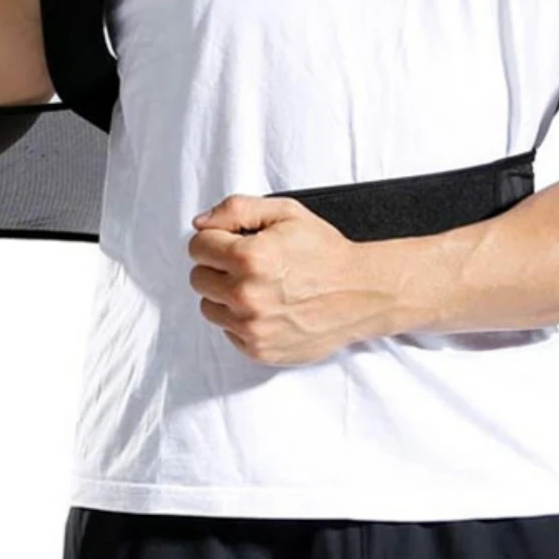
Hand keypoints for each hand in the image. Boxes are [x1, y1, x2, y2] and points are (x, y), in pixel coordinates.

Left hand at [187, 193, 409, 365]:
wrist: (361, 293)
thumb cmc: (325, 252)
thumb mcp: (285, 213)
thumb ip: (236, 209)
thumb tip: (200, 223)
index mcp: (249, 258)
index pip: (197, 246)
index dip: (215, 239)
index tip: (232, 241)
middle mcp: (246, 296)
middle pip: (198, 277)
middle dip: (217, 266)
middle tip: (247, 264)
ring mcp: (252, 327)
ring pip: (209, 306)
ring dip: (225, 295)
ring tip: (258, 286)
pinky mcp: (259, 350)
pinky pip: (228, 331)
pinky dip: (240, 319)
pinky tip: (267, 307)